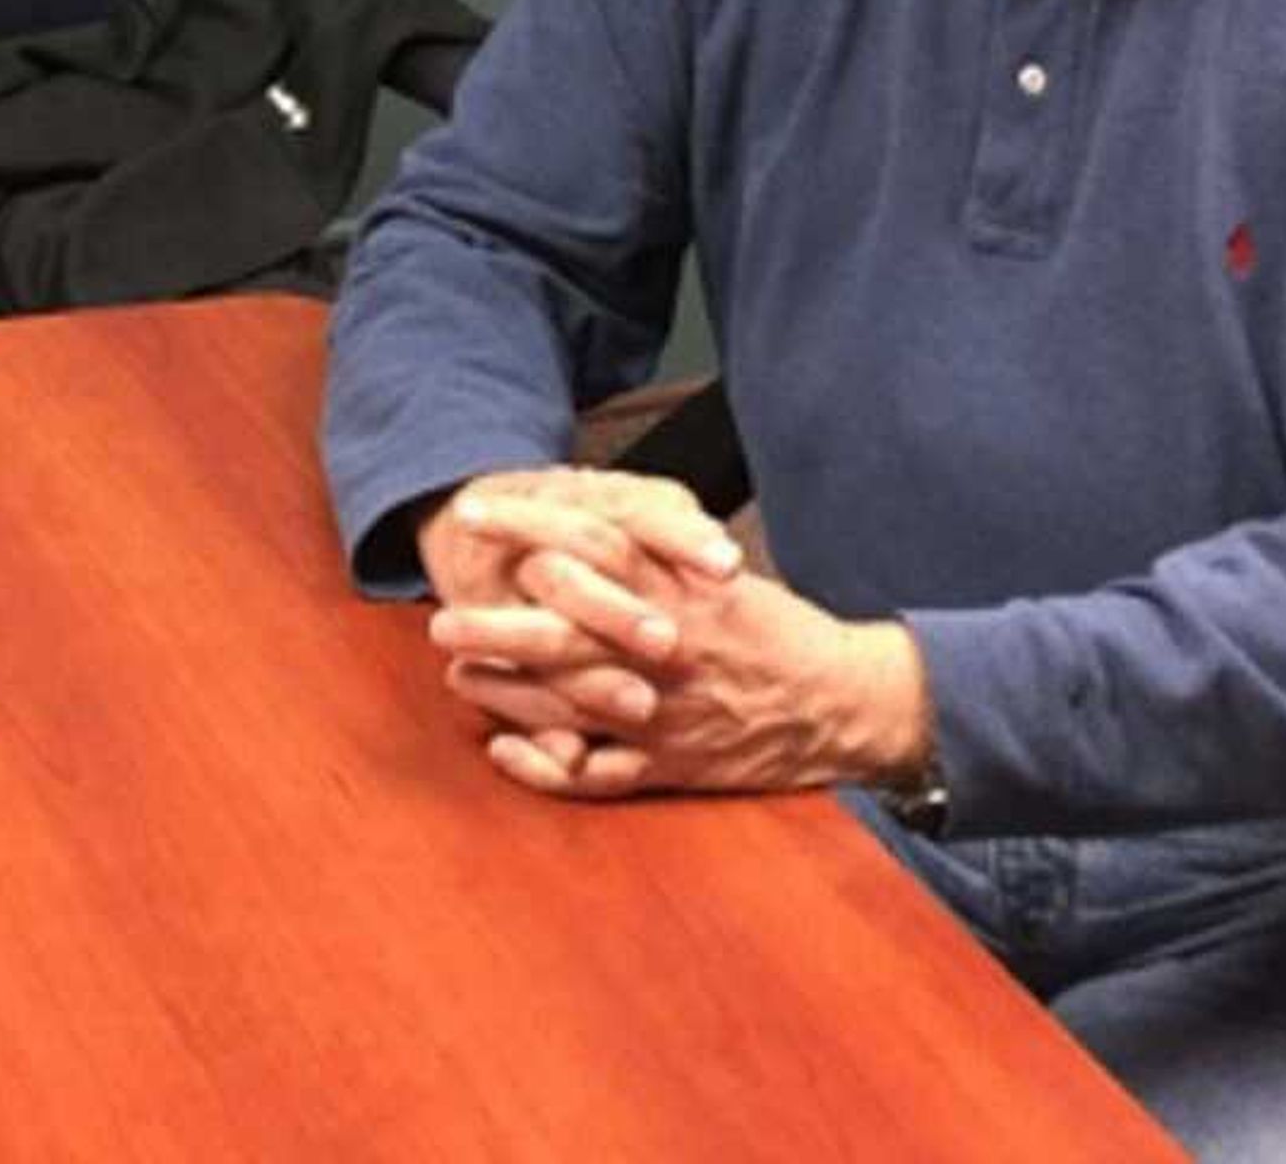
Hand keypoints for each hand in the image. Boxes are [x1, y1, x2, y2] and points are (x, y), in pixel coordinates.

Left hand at [435, 547, 930, 803]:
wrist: (844, 704)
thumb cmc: (777, 632)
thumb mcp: (722, 573)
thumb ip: (659, 550)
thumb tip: (593, 519)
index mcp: (677, 591)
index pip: (587, 544)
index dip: (525, 526)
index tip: (472, 512)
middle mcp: (662, 650)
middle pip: (561, 631)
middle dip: (495, 625)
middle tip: (441, 619)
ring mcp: (662, 713)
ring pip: (564, 703)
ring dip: (505, 692)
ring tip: (459, 675)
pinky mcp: (669, 766)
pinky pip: (594, 773)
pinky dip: (546, 766)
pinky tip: (504, 751)